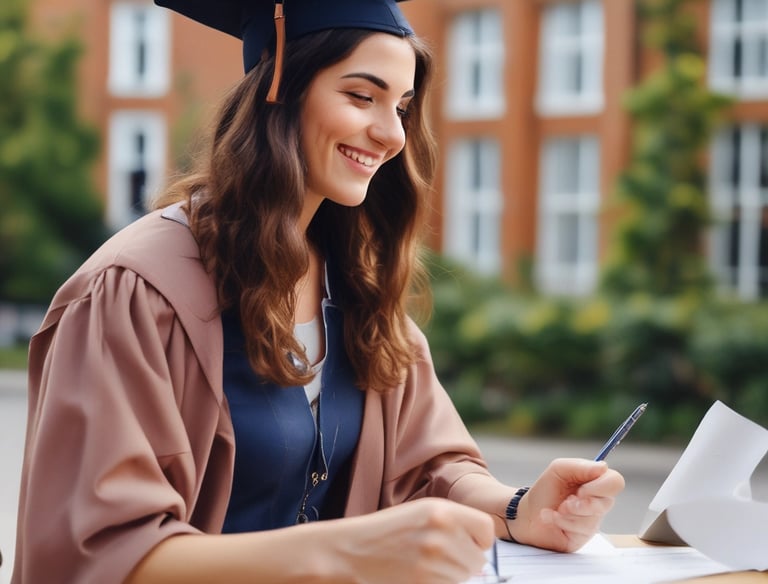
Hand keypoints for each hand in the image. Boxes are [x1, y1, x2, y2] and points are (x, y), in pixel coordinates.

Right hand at [334, 498, 494, 583]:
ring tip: (420, 567)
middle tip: (433, 558)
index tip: (466, 544)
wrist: (347, 553)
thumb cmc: (382, 533)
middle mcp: (441, 534)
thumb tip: (480, 548)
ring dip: (448, 577)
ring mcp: (433, 562)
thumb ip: (451, 524)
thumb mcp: (418, 514)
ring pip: (462, 578)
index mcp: (441, 511)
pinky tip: (415, 577)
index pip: (486, 530)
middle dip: (462, 562)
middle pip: (476, 560)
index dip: (478, 540)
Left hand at [510, 458, 624, 551]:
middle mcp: (598, 502)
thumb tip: (604, 467)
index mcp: (595, 483)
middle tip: (566, 501)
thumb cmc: (545, 490)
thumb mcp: (558, 470)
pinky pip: (580, 530)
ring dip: (568, 512)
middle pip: (607, 502)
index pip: (615, 482)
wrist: (527, 514)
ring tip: (556, 509)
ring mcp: (592, 521)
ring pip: (592, 518)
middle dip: (582, 502)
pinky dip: (561, 521)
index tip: (582, 488)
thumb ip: (580, 466)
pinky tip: (551, 518)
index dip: (601, 485)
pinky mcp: (583, 537)